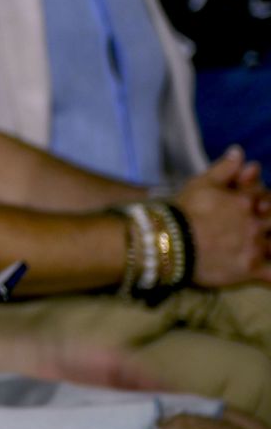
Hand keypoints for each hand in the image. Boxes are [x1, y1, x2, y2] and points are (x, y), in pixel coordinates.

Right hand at [177, 147, 270, 287]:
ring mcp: (254, 247)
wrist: (168, 240)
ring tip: (265, 248)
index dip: (265, 202)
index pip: (267, 199)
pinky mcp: (249, 270)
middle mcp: (255, 223)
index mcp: (246, 201)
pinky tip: (270, 276)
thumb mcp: (201, 183)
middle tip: (259, 226)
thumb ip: (224, 168)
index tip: (261, 207)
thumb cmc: (183, 209)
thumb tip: (240, 152)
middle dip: (268, 223)